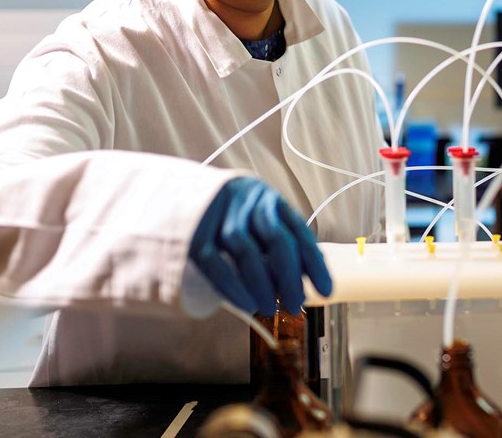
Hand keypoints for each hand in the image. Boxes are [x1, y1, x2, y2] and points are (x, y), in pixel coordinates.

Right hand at [189, 177, 332, 314]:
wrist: (175, 193)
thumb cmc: (227, 216)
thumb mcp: (256, 220)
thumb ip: (277, 244)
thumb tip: (303, 280)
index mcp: (268, 198)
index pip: (298, 231)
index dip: (314, 263)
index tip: (326, 290)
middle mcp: (247, 200)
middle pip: (276, 240)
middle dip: (290, 277)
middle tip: (296, 304)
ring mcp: (219, 213)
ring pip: (246, 250)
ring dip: (262, 284)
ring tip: (270, 308)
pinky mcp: (192, 231)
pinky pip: (215, 262)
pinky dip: (233, 286)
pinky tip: (247, 304)